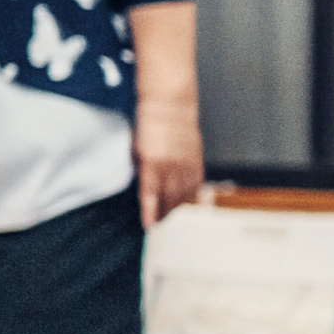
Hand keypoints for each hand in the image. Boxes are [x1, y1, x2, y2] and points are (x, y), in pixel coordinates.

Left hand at [135, 97, 202, 228]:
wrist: (170, 107)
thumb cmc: (148, 125)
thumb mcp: (136, 151)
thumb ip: (141, 171)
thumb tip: (145, 189)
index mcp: (154, 165)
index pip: (151, 197)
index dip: (150, 214)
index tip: (148, 226)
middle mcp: (172, 168)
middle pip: (168, 200)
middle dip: (162, 213)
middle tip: (155, 222)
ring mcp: (187, 166)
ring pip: (183, 196)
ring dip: (175, 206)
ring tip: (166, 213)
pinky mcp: (197, 162)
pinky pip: (194, 186)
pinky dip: (187, 195)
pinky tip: (181, 199)